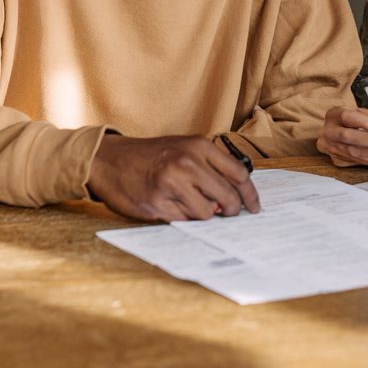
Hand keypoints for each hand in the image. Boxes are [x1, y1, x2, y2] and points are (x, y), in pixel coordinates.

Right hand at [88, 134, 259, 221]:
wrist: (112, 159)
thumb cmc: (153, 155)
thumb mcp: (185, 148)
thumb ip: (211, 167)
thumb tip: (236, 196)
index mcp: (199, 146)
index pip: (238, 174)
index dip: (250, 195)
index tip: (255, 207)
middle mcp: (187, 163)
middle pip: (228, 197)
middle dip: (231, 210)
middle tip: (227, 213)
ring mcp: (171, 184)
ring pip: (207, 213)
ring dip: (203, 214)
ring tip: (190, 203)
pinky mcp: (156, 204)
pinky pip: (184, 221)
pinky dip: (183, 218)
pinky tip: (172, 206)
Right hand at [317, 107, 367, 166]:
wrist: (337, 132)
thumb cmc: (354, 120)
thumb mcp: (360, 112)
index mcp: (333, 115)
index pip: (347, 116)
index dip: (364, 121)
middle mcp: (328, 132)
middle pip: (348, 136)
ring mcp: (331, 148)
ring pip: (354, 152)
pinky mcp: (339, 160)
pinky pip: (358, 162)